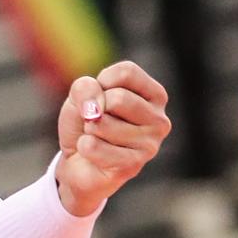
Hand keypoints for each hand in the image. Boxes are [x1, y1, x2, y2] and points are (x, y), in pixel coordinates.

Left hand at [56, 61, 171, 215]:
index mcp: (154, 95)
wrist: (78, 163)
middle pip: (118, 98)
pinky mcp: (134, 165)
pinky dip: (84, 147)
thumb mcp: (79, 95)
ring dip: (89, 129)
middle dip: (94, 109)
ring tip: (97, 138)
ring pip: (103, 123)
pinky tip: (94, 154)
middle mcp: (159, 119)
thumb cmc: (85, 123)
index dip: (102, 82)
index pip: (127, 72)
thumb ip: (85, 87)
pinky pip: (94, 147)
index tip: (100, 97)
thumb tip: (96, 107)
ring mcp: (150, 144)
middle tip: (96, 122)